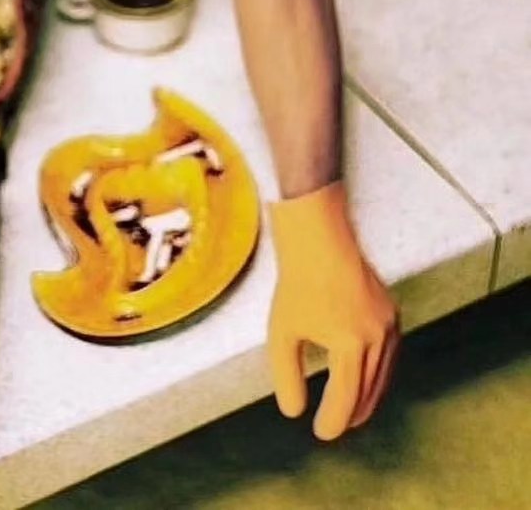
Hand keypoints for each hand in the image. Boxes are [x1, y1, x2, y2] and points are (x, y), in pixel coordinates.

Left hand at [266, 178, 400, 439]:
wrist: (318, 240)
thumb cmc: (297, 284)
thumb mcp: (282, 332)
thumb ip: (287, 374)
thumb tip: (294, 411)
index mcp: (350, 344)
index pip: (345, 398)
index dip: (333, 420)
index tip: (322, 434)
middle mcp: (376, 337)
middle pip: (368, 391)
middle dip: (353, 413)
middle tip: (337, 426)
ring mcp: (389, 325)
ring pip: (383, 375)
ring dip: (368, 397)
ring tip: (352, 411)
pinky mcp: (392, 313)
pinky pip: (389, 355)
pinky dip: (378, 373)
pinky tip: (365, 379)